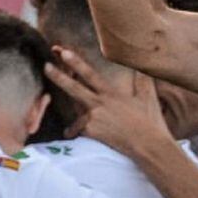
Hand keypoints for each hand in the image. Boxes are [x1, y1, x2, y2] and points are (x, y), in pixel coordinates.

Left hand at [44, 47, 172, 158]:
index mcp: (112, 94)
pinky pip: (80, 130)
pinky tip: (76, 137)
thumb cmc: (151, 123)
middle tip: (46, 66)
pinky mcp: (92, 132)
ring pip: (79, 114)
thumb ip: (143, 82)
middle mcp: (100, 104)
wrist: (149, 145)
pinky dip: (77, 133)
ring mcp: (95, 118)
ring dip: (78, 121)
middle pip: (75, 88)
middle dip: (59, 76)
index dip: (76, 62)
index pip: (90, 75)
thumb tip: (144, 69)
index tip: (64, 52)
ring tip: (75, 129)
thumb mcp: (148, 99)